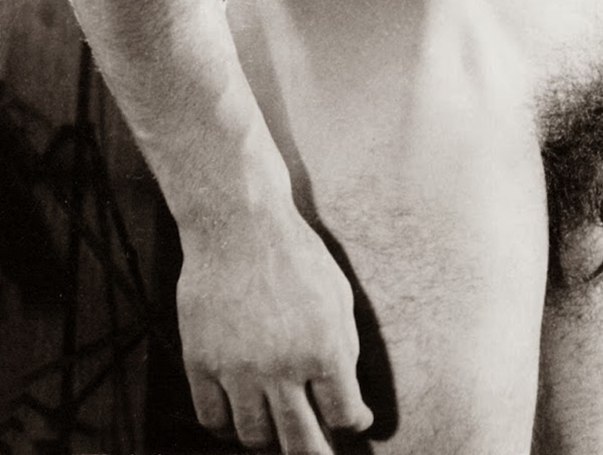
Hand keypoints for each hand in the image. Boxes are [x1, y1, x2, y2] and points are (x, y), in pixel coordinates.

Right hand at [177, 207, 372, 451]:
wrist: (238, 222)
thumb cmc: (294, 254)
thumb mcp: (337, 295)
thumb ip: (345, 351)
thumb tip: (351, 404)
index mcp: (324, 348)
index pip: (343, 416)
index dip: (351, 422)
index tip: (349, 419)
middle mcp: (283, 367)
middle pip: (301, 443)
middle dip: (314, 453)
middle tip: (316, 450)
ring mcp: (238, 368)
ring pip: (255, 438)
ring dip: (269, 438)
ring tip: (275, 426)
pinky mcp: (201, 361)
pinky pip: (213, 419)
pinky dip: (227, 426)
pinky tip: (238, 414)